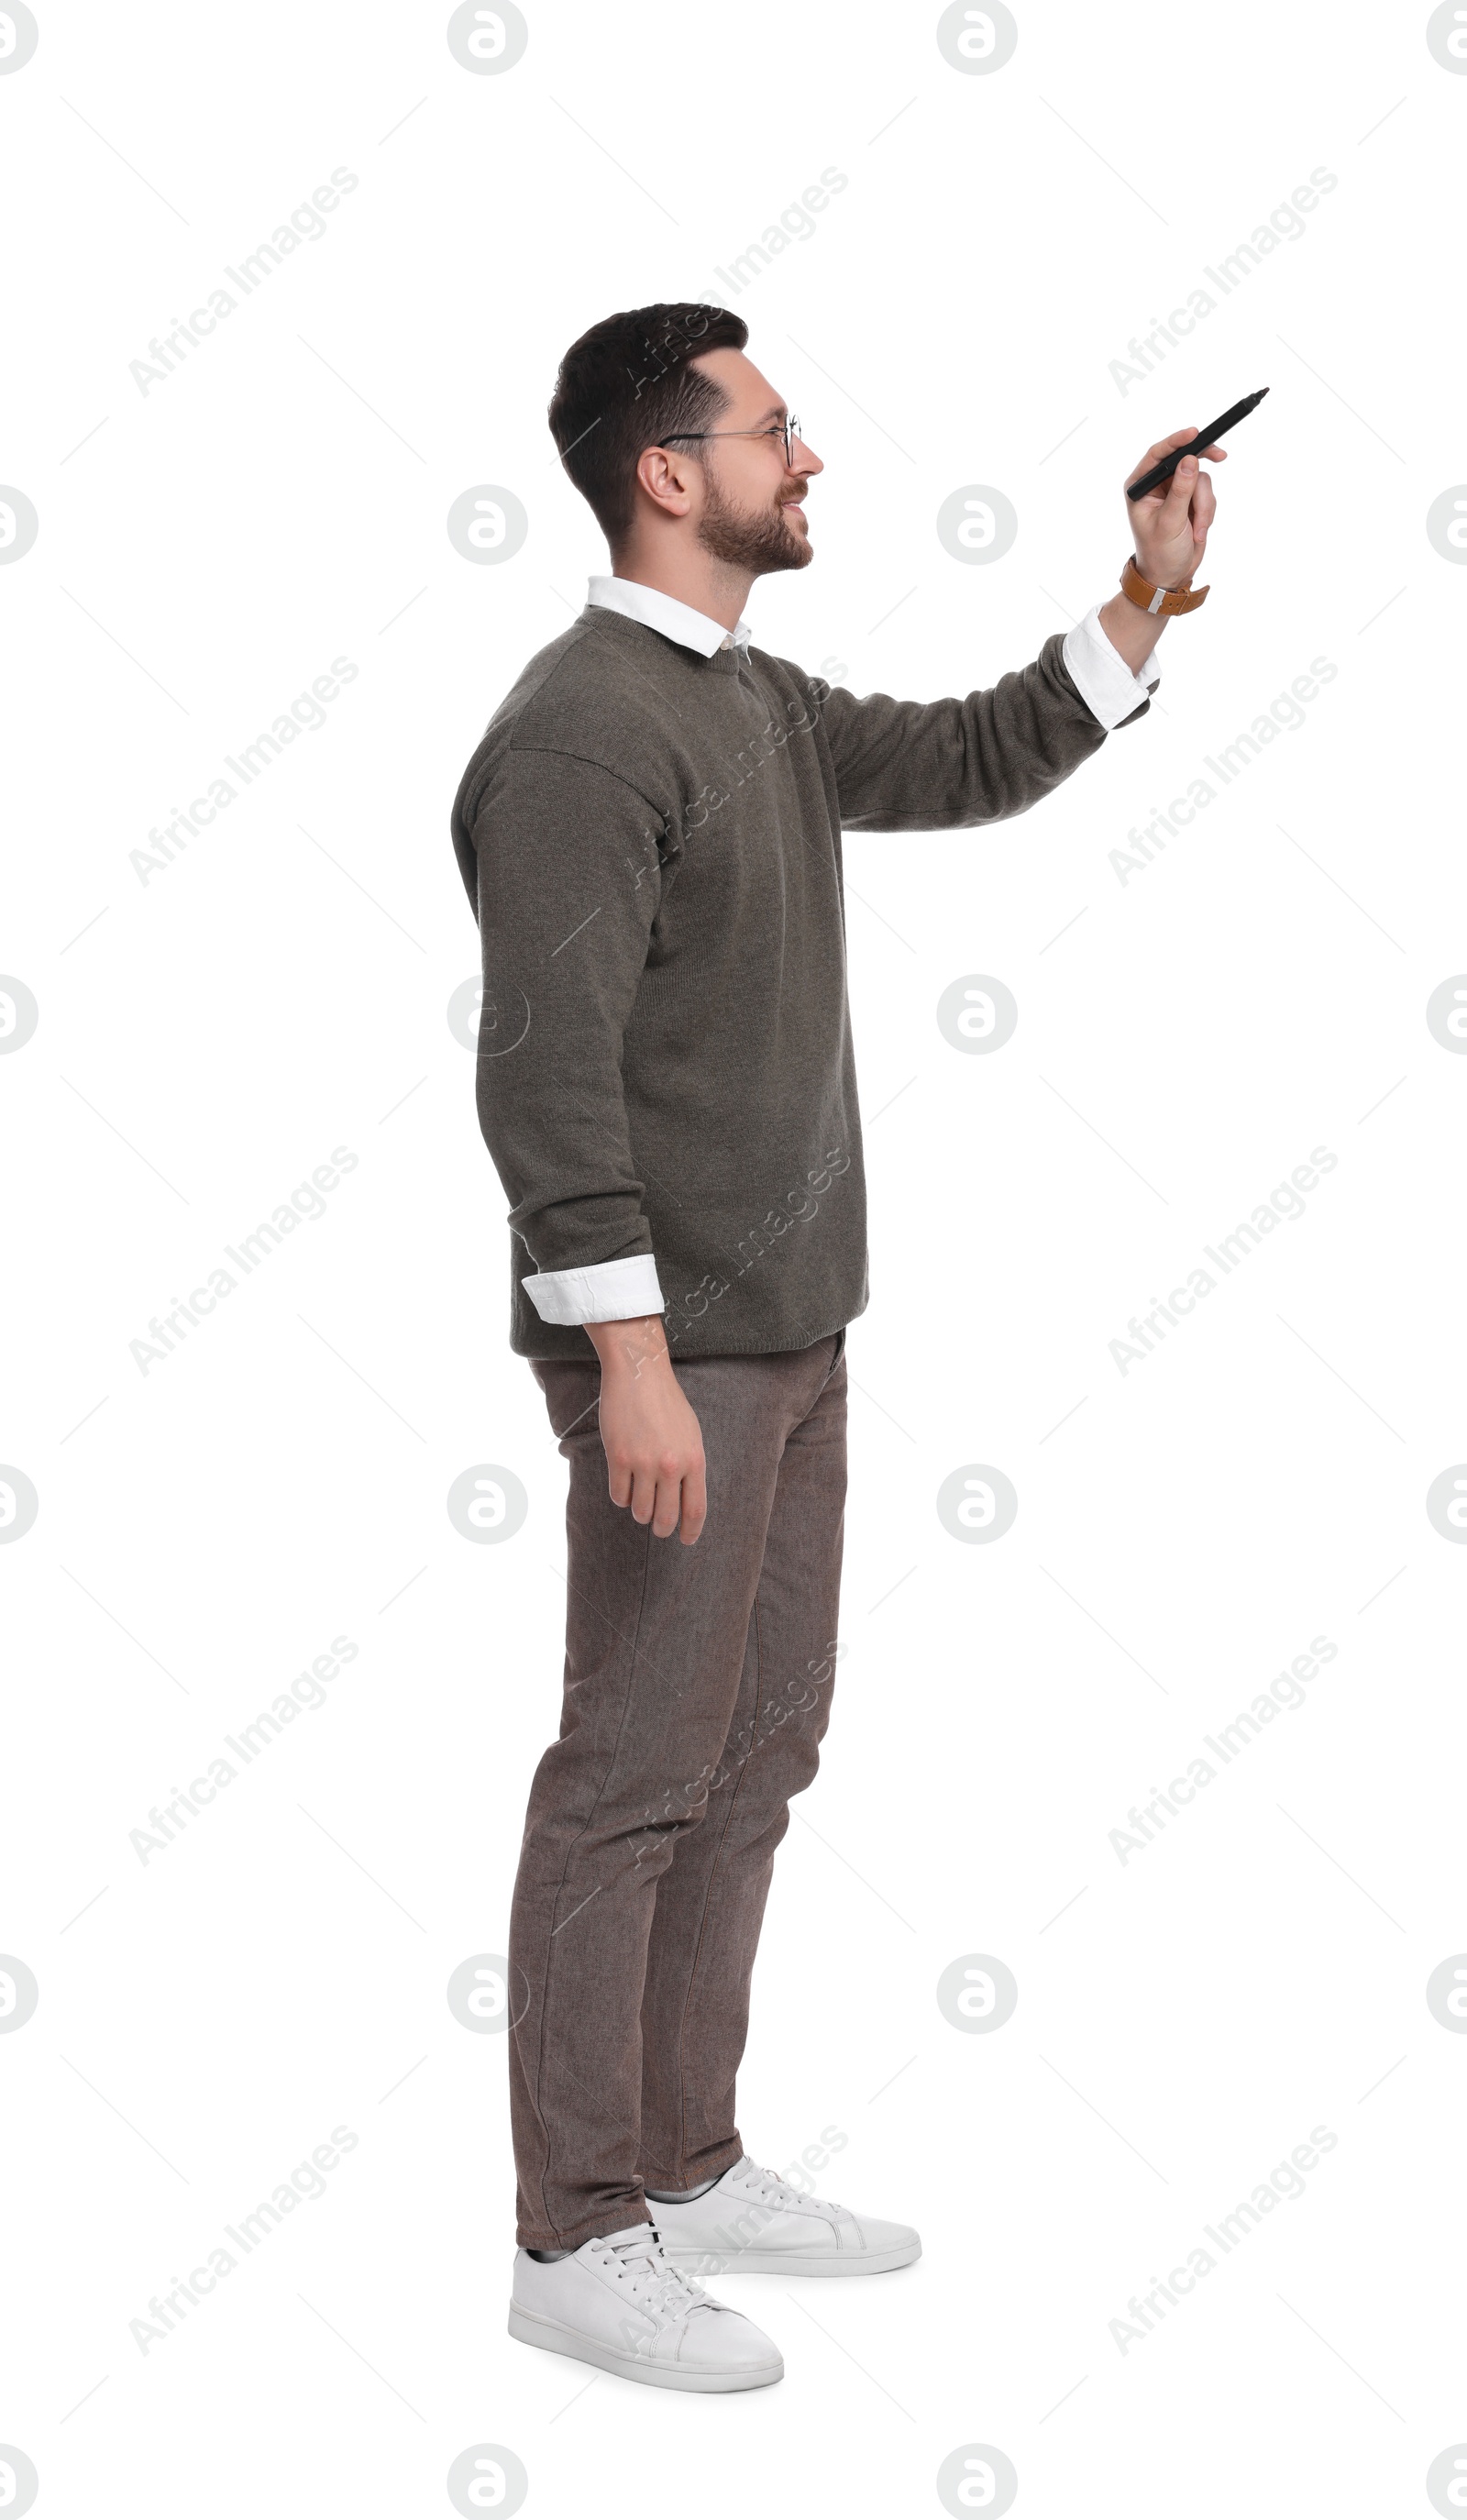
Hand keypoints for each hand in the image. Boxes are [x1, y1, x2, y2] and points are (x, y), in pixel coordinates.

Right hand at [583, 1314, 706, 1543]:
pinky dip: (621, 1497)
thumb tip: (685, 1498)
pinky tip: (623, 1486)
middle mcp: (671, 1465)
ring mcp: (643, 1463)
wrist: (639, 1374)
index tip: (686, 1540)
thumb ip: (690, 1465)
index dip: (691, 1531)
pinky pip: (618, 1496)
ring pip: (640, 1511)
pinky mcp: (618, 1458)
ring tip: (640, 1501)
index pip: (696, 1509)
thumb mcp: (691, 1434)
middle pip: (666, 1517)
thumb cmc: (667, 1402)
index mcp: (694, 1460)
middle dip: (663, 1529)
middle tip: (659, 1529)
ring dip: (639, 1512)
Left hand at [1126, 426, 1222, 588]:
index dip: (1176, 441)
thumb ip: (1180, 491)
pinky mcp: (1190, 499)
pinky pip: (1207, 492)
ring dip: (1204, 504)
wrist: (1171, 575)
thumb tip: (1189, 460)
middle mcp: (1156, 485)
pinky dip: (1208, 511)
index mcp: (1140, 488)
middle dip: (1201, 466)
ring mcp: (1175, 491)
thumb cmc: (1160, 553)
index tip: (1194, 433)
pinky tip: (1199, 530)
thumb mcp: (1170, 522)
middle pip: (1184, 460)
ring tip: (1198, 529)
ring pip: (1200, 479)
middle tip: (1220, 456)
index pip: (1157, 455)